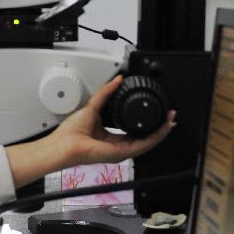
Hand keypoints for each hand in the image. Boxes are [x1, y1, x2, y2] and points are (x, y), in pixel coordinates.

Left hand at [5, 76, 174, 187]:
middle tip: (169, 115)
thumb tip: (116, 80)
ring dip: (161, 131)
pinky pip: (144, 145)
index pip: (135, 131)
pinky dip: (155, 136)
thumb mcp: (92, 106)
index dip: (147, 122)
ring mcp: (122, 151)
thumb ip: (105, 93)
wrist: (64, 146)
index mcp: (112, 138)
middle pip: (145, 137)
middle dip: (159, 126)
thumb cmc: (71, 133)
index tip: (156, 111)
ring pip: (148, 142)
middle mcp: (119, 146)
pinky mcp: (122, 153)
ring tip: (170, 120)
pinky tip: (162, 128)